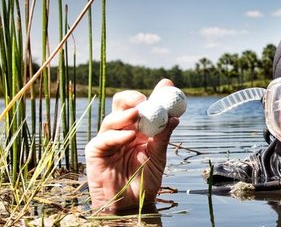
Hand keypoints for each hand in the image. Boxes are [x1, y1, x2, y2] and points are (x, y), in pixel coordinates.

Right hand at [85, 79, 179, 212]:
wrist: (133, 205)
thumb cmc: (145, 181)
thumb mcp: (159, 156)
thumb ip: (164, 136)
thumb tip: (175, 118)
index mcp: (139, 128)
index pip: (143, 105)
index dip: (154, 94)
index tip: (167, 85)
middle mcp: (122, 130)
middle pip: (121, 105)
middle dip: (132, 98)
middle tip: (144, 99)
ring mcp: (108, 140)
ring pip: (111, 119)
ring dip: (125, 115)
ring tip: (137, 115)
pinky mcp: (96, 153)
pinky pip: (104, 139)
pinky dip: (117, 135)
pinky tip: (129, 136)